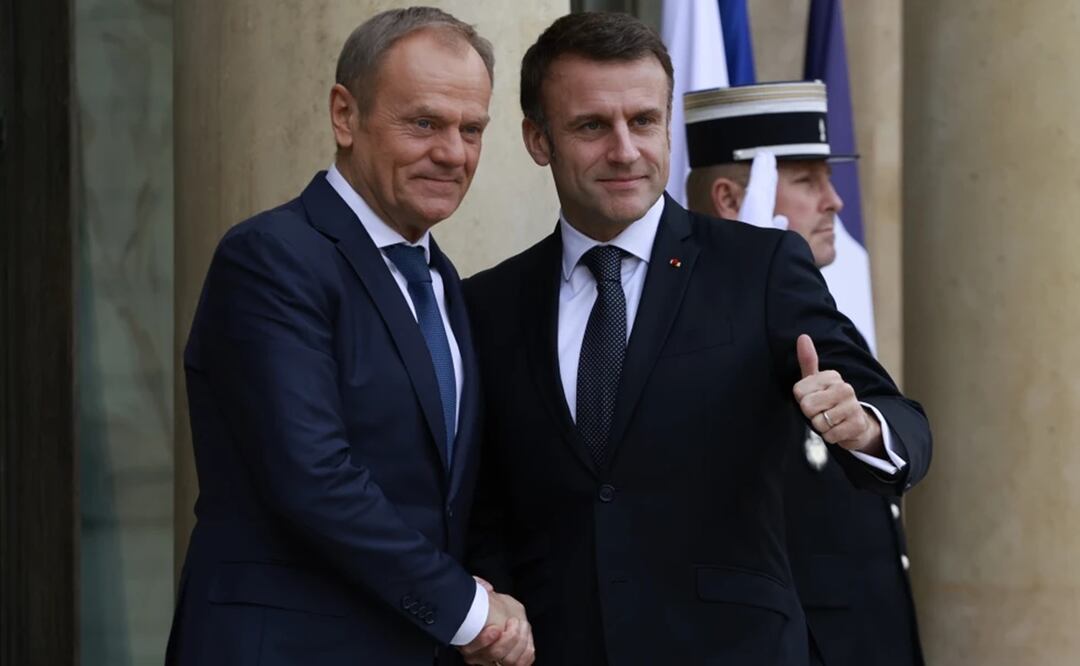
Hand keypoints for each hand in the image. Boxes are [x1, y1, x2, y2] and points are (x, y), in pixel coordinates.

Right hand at [458, 590, 534, 665]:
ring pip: (510, 660)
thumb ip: (480, 590)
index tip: (495, 628)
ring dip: (521, 640)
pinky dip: (527, 650)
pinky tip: (525, 636)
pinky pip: (522, 663)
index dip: (483, 640)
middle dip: (509, 637)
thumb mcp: (484, 597)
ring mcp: (495, 661)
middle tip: (515, 621)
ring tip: (522, 625)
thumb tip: (485, 587)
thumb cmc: (493, 608)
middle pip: (494, 653)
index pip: (471, 648)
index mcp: (468, 641)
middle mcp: (480, 655)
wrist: (505, 616)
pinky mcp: (511, 663)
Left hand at [793, 334, 882, 455]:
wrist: (856, 424)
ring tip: (831, 421)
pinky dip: (831, 436)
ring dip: (821, 427)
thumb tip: (803, 336)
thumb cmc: (829, 401)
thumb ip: (807, 361)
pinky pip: (830, 435)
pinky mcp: (857, 424)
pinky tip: (839, 429)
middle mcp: (844, 387)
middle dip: (811, 415)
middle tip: (822, 412)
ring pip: (818, 422)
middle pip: (807, 407)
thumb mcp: (815, 381)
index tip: (814, 399)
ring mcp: (853, 405)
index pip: (799, 392)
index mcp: (831, 376)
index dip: (802, 401)